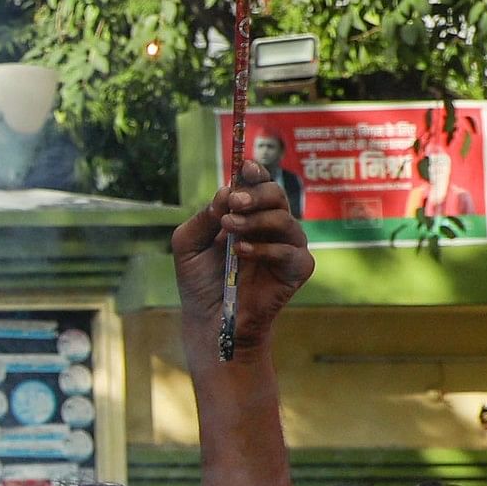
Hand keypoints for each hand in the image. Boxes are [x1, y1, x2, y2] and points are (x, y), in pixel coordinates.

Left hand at [172, 162, 312, 361]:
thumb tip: (225, 193)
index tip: (245, 167)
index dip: (255, 173)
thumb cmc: (200, 281)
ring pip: (284, 219)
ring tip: (229, 228)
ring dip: (255, 220)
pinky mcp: (298, 268)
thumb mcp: (188, 244)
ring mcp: (288, 246)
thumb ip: (204, 218)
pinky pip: (289, 251)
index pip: (260, 185)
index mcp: (250, 215)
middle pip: (277, 194)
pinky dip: (264, 249)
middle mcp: (272, 226)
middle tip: (234, 201)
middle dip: (255, 194)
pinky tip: (240, 252)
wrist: (210, 319)